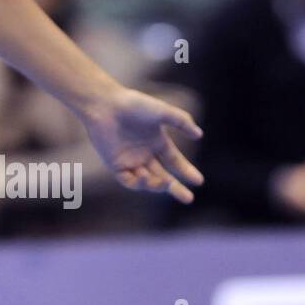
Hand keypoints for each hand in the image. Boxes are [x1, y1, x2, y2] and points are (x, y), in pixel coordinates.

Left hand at [81, 86, 203, 204]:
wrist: (105, 105)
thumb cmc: (133, 105)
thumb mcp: (162, 111)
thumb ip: (181, 121)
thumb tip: (199, 134)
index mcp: (157, 142)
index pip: (175, 161)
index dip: (186, 171)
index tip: (198, 181)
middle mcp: (144, 153)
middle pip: (163, 177)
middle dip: (175, 188)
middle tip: (188, 199)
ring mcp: (130, 160)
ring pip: (147, 181)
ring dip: (157, 185)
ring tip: (166, 181)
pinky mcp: (115, 164)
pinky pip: (128, 180)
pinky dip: (139, 182)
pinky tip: (145, 174)